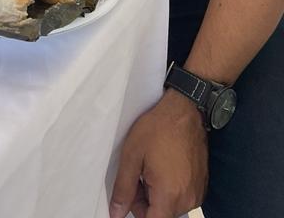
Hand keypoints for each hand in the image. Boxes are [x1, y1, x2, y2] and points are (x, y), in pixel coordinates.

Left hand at [110, 91, 207, 217]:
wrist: (184, 110)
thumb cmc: (158, 129)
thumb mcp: (132, 156)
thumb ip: (123, 189)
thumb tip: (116, 213)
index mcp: (169, 196)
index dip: (135, 210)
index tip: (130, 193)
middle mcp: (187, 200)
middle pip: (160, 214)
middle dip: (144, 200)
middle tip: (137, 173)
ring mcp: (197, 193)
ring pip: (170, 206)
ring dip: (157, 193)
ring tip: (150, 166)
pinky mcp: (201, 185)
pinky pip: (181, 196)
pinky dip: (170, 188)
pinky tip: (164, 166)